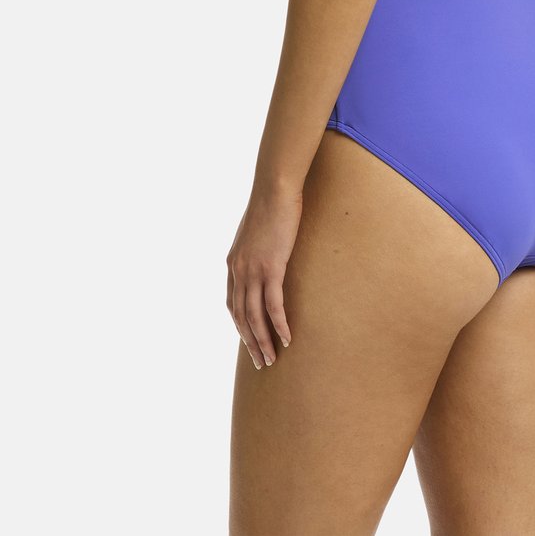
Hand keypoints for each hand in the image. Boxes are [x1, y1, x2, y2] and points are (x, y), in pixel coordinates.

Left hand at [226, 185, 302, 368]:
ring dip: (262, 341)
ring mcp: (253, 271)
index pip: (232, 304)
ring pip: (254, 316)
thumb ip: (256, 249)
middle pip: (240, 316)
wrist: (274, 189)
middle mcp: (238, 271)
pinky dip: (279, 325)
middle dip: (250, 341)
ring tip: (271, 359)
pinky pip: (273, 305)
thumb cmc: (270, 205)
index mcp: (233, 264)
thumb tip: (265, 255)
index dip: (240, 326)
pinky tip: (286, 339)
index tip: (250, 341)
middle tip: (260, 361)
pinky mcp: (271, 268)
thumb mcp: (256, 232)